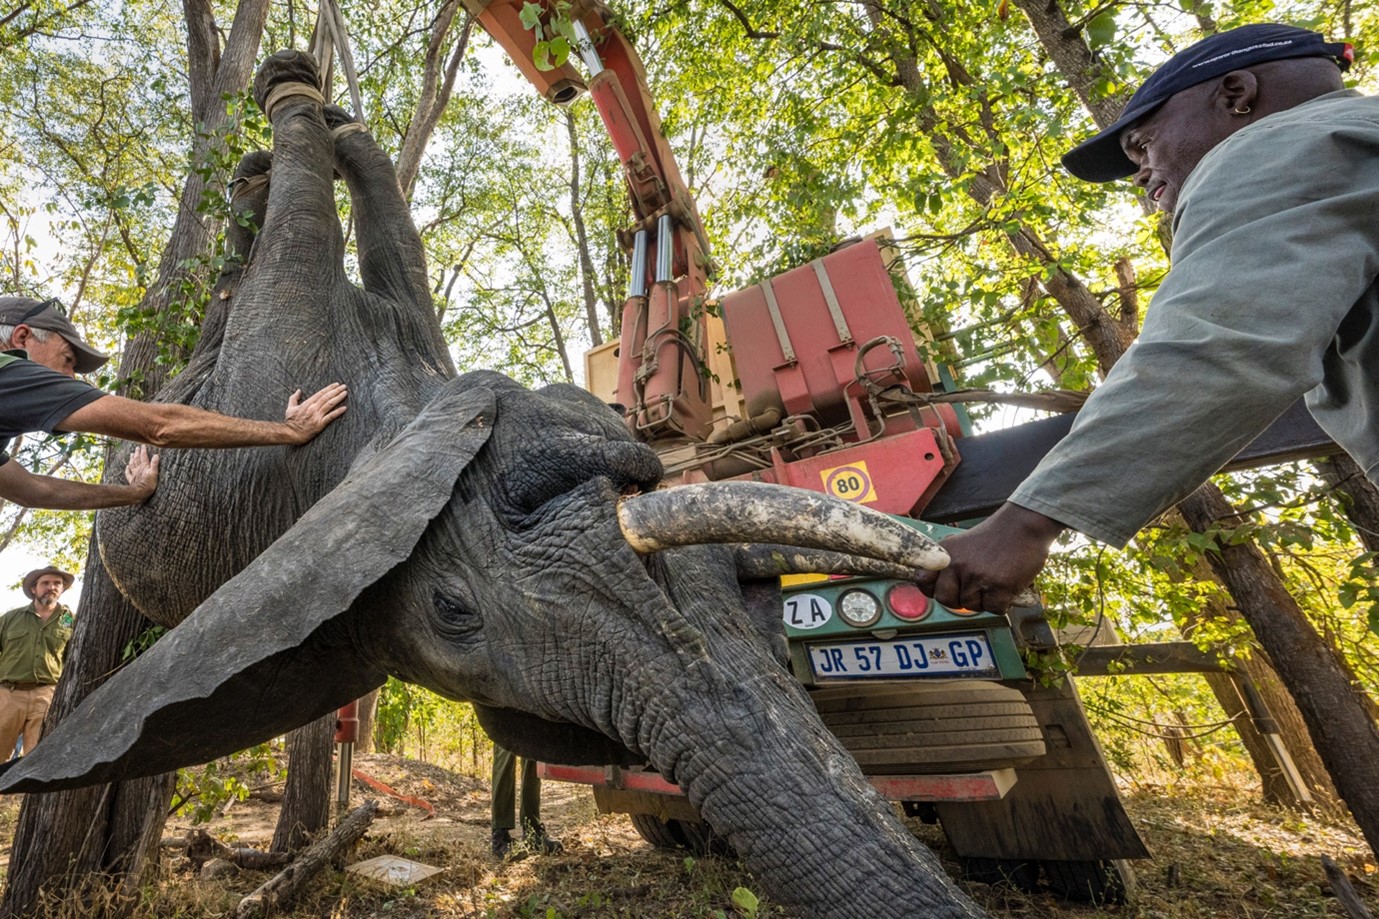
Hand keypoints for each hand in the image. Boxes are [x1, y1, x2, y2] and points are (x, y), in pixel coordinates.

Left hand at [123, 445, 159, 499]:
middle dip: (137, 453)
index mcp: (144, 467)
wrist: (140, 493)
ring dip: (132, 459)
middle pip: (137, 459)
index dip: (143, 451)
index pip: (144, 457)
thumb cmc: (148, 484)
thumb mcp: (154, 473)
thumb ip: (155, 464)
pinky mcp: (132, 480)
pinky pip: (128, 473)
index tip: (143, 445)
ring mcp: (134, 474)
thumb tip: (156, 455)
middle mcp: (138, 469)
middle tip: (136, 448)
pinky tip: (127, 466)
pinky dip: (127, 469)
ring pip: (132, 464)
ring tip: (131, 454)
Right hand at [284, 382, 348, 443]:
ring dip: (338, 398)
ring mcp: (317, 416)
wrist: (291, 434)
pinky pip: (330, 417)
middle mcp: (313, 408)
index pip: (321, 393)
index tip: (336, 384)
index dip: (329, 388)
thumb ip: (294, 398)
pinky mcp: (320, 424)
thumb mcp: (290, 408)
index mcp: (307, 403)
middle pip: (327, 397)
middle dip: (336, 390)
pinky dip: (338, 412)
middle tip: (344, 386)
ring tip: (345, 393)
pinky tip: (344, 408)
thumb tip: (299, 390)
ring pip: (330, 404)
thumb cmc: (291, 421)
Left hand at [914, 503, 1063, 613]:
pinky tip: (1007, 586)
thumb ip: (949, 563)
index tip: (947, 589)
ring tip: (994, 581)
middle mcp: (957, 564)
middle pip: (945, 600)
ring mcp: (977, 576)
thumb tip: (937, 587)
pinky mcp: (999, 586)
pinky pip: (994, 609)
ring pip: (971, 606)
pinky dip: (1002, 603)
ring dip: (984, 600)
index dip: (933, 590)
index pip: (923, 580)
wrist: (1024, 525)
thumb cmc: (997, 536)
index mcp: (945, 553)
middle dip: (959, 600)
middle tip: (974, 590)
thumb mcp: (963, 543)